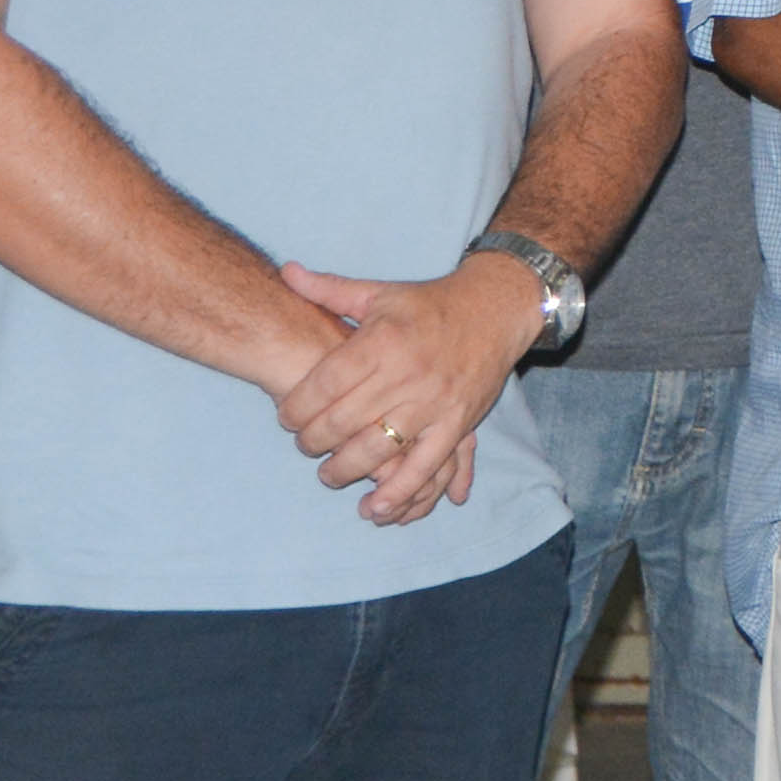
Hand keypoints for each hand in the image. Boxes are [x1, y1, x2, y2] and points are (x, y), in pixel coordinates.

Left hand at [272, 254, 541, 521]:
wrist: (495, 309)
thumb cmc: (429, 304)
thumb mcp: (379, 292)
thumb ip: (329, 289)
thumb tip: (285, 271)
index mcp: (381, 341)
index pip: (324, 384)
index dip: (296, 407)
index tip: (285, 417)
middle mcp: (405, 374)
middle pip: (342, 421)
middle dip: (313, 441)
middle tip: (304, 445)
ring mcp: (433, 403)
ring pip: (377, 449)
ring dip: (345, 469)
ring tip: (329, 474)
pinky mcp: (457, 424)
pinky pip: (426, 467)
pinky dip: (401, 492)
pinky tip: (376, 509)